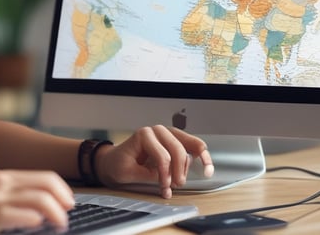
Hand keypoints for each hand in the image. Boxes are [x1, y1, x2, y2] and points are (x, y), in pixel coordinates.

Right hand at [0, 170, 74, 234]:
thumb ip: (10, 202)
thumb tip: (39, 213)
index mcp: (2, 177)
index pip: (44, 175)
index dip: (63, 189)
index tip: (69, 204)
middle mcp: (0, 181)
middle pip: (48, 182)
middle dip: (65, 199)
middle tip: (69, 214)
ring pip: (41, 198)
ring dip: (57, 213)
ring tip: (60, 225)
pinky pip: (25, 214)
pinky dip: (38, 220)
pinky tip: (39, 226)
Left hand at [94, 126, 212, 198]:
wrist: (113, 160)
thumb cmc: (119, 164)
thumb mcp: (129, 172)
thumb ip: (149, 174)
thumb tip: (169, 178)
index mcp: (144, 135)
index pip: (162, 156)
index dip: (165, 175)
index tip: (164, 188)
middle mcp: (158, 131)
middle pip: (178, 150)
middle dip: (179, 170)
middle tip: (177, 185)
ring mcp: (168, 135)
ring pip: (189, 146)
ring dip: (190, 165)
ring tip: (182, 180)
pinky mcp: (174, 141)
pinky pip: (192, 146)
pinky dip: (201, 157)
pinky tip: (207, 167)